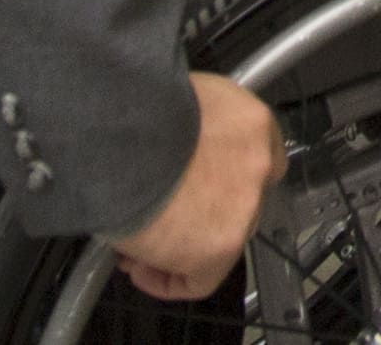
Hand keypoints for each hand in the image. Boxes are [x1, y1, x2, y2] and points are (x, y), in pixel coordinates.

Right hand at [118, 75, 279, 301]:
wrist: (124, 139)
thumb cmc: (136, 114)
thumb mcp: (177, 99)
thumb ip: (189, 125)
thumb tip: (168, 146)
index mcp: (251, 122)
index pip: (252, 156)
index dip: (220, 177)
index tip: (191, 186)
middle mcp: (257, 163)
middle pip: (235, 200)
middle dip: (197, 212)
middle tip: (158, 219)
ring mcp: (245, 206)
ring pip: (218, 238)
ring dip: (179, 244)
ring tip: (137, 244)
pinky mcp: (222, 245)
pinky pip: (199, 280)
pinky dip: (168, 280)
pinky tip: (141, 270)